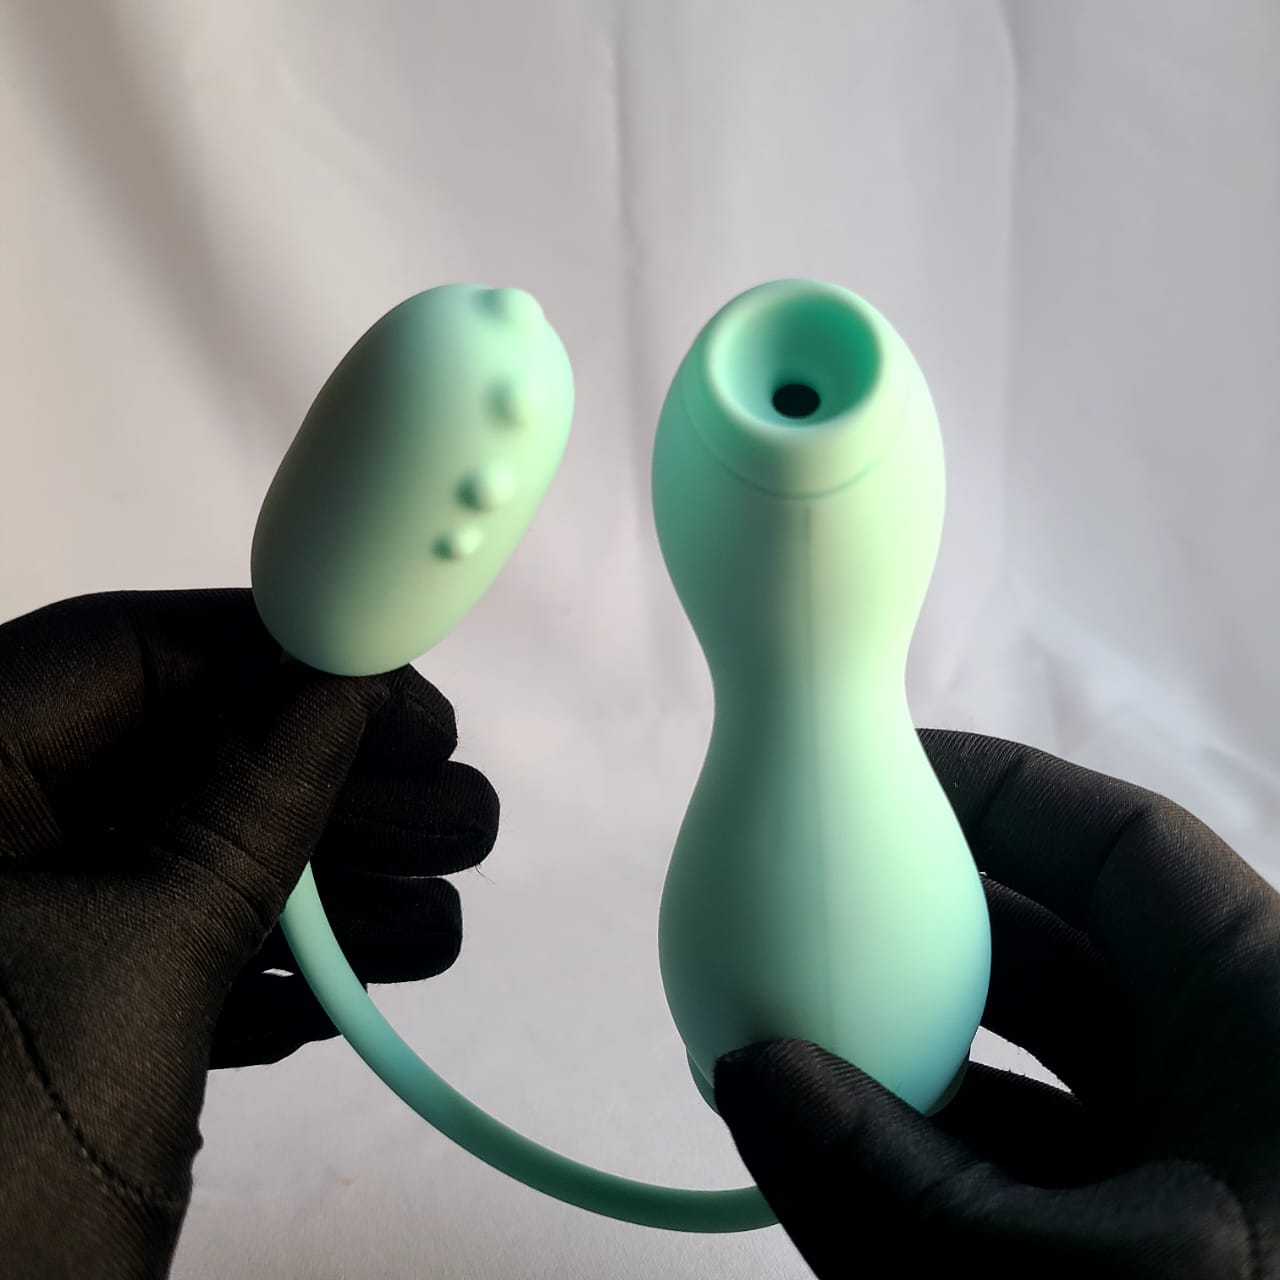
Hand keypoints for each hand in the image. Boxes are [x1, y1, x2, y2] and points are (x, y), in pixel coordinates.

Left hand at [0, 589, 497, 1278]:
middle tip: (455, 815)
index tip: (400, 694)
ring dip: (323, 895)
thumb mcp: (144, 963)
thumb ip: (250, 807)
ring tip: (439, 924)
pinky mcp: (49, 1015)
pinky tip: (354, 991)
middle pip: (175, 762)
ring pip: (186, 864)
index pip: (124, 657)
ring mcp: (20, 931)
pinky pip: (170, 951)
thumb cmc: (1, 1160)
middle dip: (329, 793)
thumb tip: (346, 683)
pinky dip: (266, 968)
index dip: (275, 653)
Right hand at [713, 729, 1279, 1279]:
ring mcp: (1184, 1174)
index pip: (1120, 849)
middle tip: (801, 901)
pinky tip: (826, 1151)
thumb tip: (747, 1075)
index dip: (992, 790)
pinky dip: (919, 1156)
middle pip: (1058, 946)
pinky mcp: (1133, 1250)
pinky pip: (1008, 1173)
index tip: (870, 771)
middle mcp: (1233, 1081)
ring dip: (904, 1048)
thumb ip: (907, 1195)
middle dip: (924, 922)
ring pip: (1023, 1067)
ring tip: (785, 1030)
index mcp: (1275, 1021)